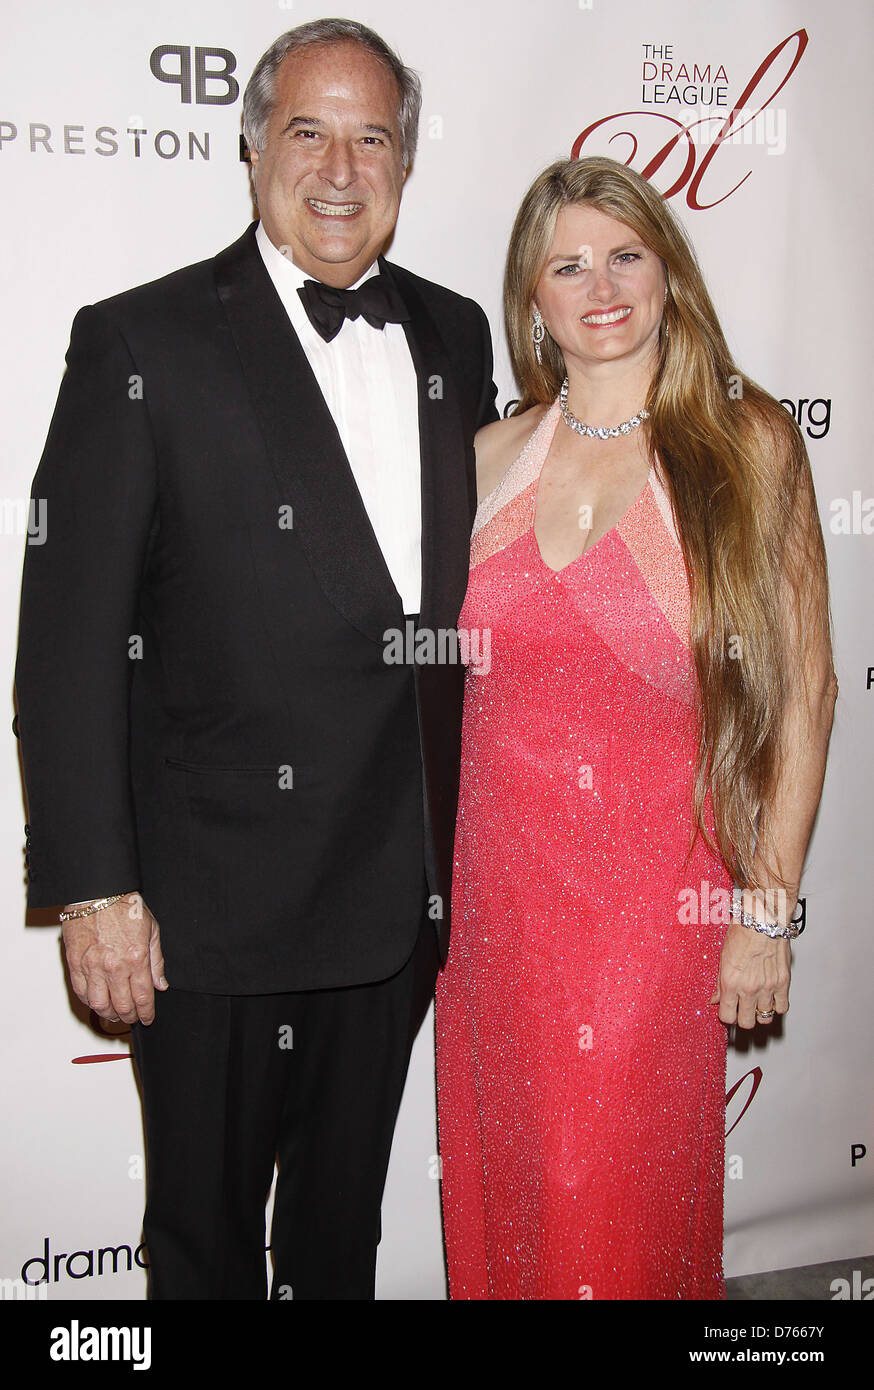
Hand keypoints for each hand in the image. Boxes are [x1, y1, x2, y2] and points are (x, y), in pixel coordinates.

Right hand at [62, 893, 166, 1025]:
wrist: (98, 893)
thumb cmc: (124, 906)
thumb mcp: (152, 930)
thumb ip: (156, 961)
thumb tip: (160, 985)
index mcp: (135, 958)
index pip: (142, 997)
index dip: (146, 1013)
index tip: (147, 1017)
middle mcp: (113, 966)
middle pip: (121, 1006)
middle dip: (129, 1017)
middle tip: (133, 1018)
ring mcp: (92, 967)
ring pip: (99, 1005)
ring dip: (109, 1014)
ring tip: (115, 1013)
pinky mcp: (75, 964)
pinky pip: (81, 992)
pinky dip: (90, 1002)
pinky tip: (98, 1001)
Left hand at [710, 921, 789, 1029]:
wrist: (763, 920)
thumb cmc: (741, 933)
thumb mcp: (722, 957)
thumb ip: (719, 983)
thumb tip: (715, 1000)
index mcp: (730, 982)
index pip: (727, 1016)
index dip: (727, 1015)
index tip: (728, 1009)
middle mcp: (749, 988)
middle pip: (747, 1022)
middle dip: (743, 1018)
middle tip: (742, 1008)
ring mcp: (767, 987)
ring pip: (765, 1018)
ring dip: (760, 1012)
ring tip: (757, 1002)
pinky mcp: (783, 983)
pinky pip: (782, 1007)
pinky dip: (777, 1006)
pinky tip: (771, 997)